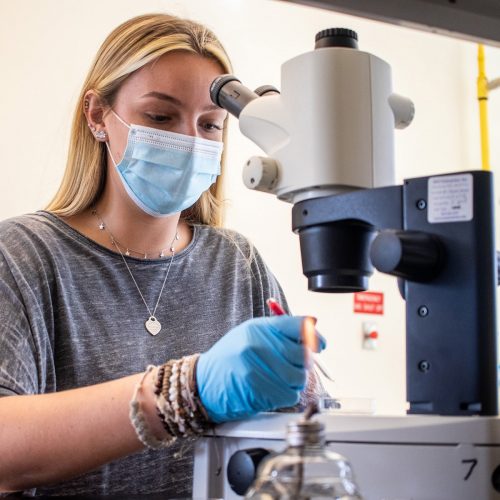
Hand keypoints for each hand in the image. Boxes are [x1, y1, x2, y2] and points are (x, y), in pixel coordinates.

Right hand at [196, 316, 325, 422]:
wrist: (204, 382)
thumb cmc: (231, 358)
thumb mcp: (252, 335)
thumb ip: (281, 333)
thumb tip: (314, 335)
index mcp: (259, 327)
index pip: (299, 326)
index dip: (315, 337)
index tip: (319, 345)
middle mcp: (257, 344)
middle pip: (302, 356)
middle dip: (303, 365)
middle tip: (293, 367)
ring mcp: (255, 366)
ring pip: (298, 378)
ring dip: (294, 383)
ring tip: (279, 380)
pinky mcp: (254, 389)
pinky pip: (287, 395)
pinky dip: (285, 396)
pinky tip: (271, 390)